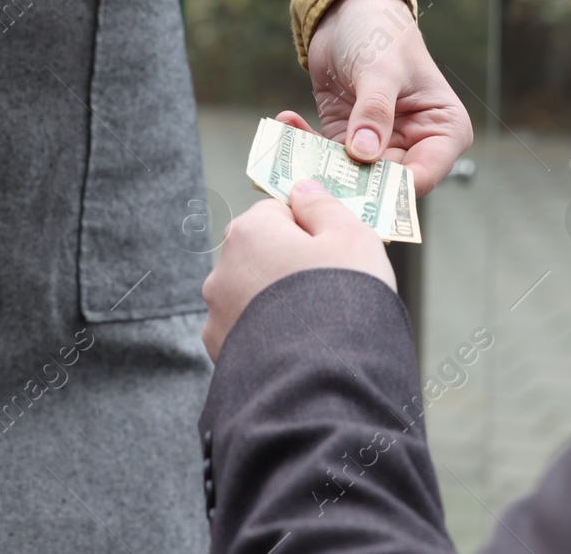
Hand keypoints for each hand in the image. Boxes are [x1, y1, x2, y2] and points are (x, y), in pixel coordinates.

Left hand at [201, 180, 394, 361]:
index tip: (332, 249)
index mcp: (250, 231)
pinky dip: (267, 335)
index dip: (309, 228)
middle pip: (261, 252)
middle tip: (328, 286)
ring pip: (252, 294)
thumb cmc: (343, 298)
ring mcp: (217, 314)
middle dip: (289, 264)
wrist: (324, 380)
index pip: (276, 211)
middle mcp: (223, 269)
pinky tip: (296, 346)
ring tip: (314, 323)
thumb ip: (325, 206)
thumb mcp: (353, 237)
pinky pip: (247, 331)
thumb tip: (303, 190)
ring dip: (275, 301)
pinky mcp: (220, 353)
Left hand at [300, 0, 472, 194]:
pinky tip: (286, 120)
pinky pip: (326, 157)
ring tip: (287, 147)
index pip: (423, 176)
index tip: (355, 189)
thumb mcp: (380, 70)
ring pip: (351, 177)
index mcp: (444, 132)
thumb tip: (364, 155)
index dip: (391, 190)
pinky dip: (303, 144)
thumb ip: (374, 112)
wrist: (350, 12)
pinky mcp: (347, 141)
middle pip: (384, 185)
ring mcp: (380, 146)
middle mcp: (416, 146)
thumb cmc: (382, 33)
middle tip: (311, 179)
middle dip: (347, 184)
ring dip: (318, 165)